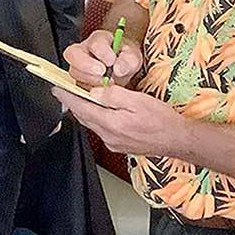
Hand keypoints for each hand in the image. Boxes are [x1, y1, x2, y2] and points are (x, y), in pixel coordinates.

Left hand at [52, 84, 191, 157]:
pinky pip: (102, 130)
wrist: (177, 140)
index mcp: (111, 123)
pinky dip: (97, 119)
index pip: (81, 108)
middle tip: (65, 90)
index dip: (67, 97)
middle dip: (73, 103)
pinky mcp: (119, 146)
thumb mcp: (138, 100)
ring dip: (85, 111)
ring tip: (81, 98)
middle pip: (84, 117)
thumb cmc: (161, 119)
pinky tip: (101, 111)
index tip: (56, 88)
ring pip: (92, 124)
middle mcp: (108, 136)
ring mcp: (113, 143)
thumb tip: (94, 91)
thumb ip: (113, 95)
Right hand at [63, 30, 142, 87]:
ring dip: (90, 79)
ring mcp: (77, 66)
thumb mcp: (133, 57)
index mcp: (99, 40)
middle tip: (102, 73)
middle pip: (73, 53)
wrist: (122, 71)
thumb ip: (129, 60)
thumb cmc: (125, 59)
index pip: (95, 42)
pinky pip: (76, 85)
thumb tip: (118, 69)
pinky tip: (101, 92)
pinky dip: (88, 89)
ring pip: (74, 72)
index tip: (111, 61)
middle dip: (86, 65)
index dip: (102, 52)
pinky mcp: (77, 81)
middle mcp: (83, 50)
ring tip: (106, 84)